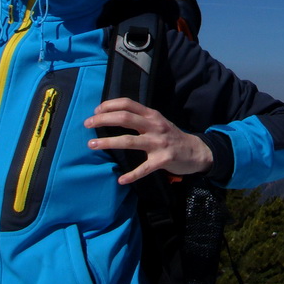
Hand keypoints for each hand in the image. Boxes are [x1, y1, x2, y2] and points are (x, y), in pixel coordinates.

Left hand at [85, 98, 213, 183]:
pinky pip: (144, 168)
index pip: (128, 104)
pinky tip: (121, 179)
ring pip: (129, 141)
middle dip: (103, 120)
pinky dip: (132, 175)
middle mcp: (155, 126)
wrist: (196, 151)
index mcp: (152, 115)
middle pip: (125, 118)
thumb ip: (140, 118)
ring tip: (92, 145)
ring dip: (108, 143)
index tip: (95, 111)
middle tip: (87, 125)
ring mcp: (159, 143)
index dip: (109, 105)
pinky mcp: (163, 160)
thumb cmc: (171, 136)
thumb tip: (113, 116)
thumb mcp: (158, 122)